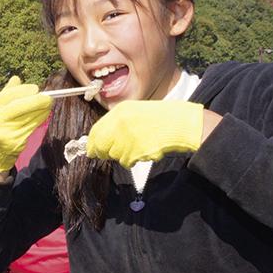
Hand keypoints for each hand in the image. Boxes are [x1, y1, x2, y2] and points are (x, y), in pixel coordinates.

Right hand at [0, 77, 53, 172]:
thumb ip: (6, 94)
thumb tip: (17, 79)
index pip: (8, 95)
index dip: (25, 90)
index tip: (35, 89)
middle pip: (20, 106)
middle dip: (37, 100)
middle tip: (47, 98)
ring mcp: (5, 133)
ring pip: (30, 117)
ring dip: (42, 110)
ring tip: (46, 106)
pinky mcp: (16, 142)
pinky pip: (32, 127)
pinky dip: (40, 120)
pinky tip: (42, 117)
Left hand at [85, 100, 205, 166]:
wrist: (181, 124)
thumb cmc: (160, 119)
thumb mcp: (135, 112)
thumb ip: (117, 124)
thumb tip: (100, 140)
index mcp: (120, 111)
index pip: (96, 130)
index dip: (93, 143)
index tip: (91, 150)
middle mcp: (120, 123)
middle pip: (101, 145)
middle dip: (104, 152)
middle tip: (110, 154)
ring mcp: (128, 137)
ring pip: (114, 155)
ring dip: (123, 155)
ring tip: (137, 147)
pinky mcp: (136, 150)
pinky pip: (127, 161)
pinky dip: (133, 160)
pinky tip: (144, 151)